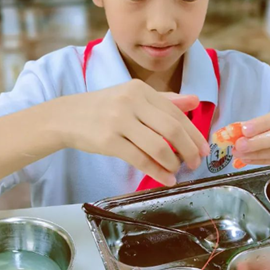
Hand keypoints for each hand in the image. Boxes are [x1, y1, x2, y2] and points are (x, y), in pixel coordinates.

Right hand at [53, 79, 210, 185]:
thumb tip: (195, 100)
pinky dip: (157, 171)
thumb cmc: (103, 107)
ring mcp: (119, 121)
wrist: (66, 116)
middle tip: (195, 163)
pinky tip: (165, 179)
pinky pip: (140, 159)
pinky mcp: (108, 141)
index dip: (194, 133)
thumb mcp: (133, 96)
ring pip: (158, 146)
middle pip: (171, 129)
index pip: (176, 113)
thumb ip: (165, 100)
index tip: (203, 149)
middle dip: (189, 149)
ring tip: (178, 171)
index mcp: (140, 90)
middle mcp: (131, 102)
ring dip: (173, 162)